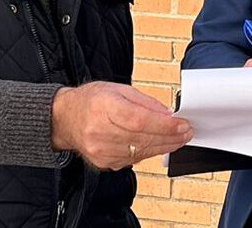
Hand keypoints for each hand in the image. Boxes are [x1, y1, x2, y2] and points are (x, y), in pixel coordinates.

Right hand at [50, 82, 192, 170]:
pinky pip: (132, 159)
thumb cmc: (92, 100)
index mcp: (103, 107)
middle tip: (186, 132)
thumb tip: (167, 114)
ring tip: (178, 139)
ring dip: (163, 146)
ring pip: (140, 152)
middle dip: (169, 136)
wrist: (65, 118)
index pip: (139, 120)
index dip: (164, 125)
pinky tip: (158, 145)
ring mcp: (100, 150)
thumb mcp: (119, 90)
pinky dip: (148, 152)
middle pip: (142, 138)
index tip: (182, 124)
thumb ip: (145, 102)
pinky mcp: (103, 162)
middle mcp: (99, 131)